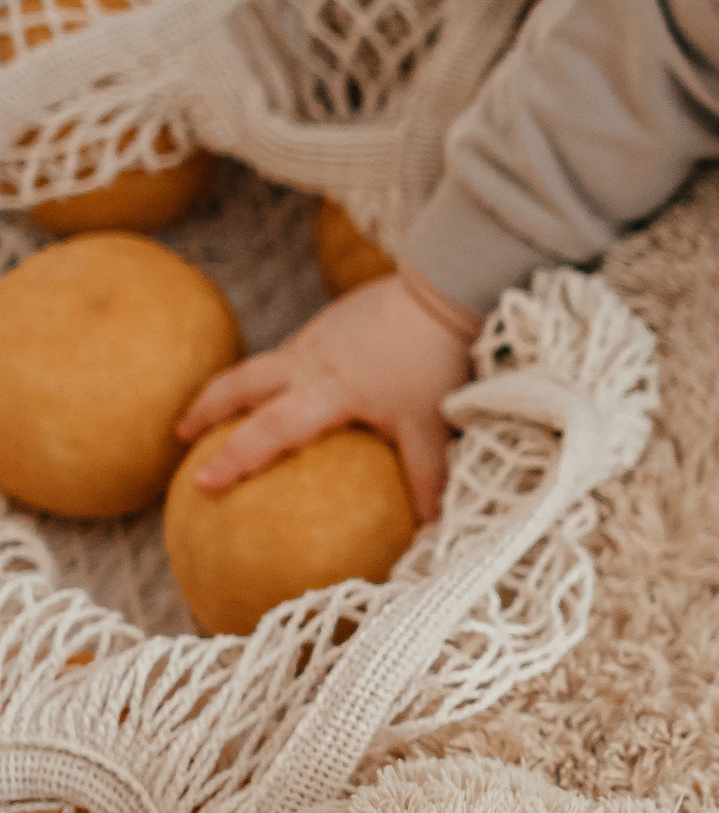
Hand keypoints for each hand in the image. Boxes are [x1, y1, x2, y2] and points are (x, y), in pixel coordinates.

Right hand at [173, 275, 475, 522]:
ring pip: (262, 365)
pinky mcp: (330, 321)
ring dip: (236, 388)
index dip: (233, 458)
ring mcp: (316, 337)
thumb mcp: (429, 423)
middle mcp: (308, 363)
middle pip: (239, 384)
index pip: (267, 431)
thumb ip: (426, 473)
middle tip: (181, 436)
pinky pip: (290, 352)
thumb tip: (431, 524)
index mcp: (325, 391)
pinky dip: (274, 373)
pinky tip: (286, 386)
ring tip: (221, 411)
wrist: (443, 289)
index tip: (201, 481)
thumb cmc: (433, 359)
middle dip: (206, 409)